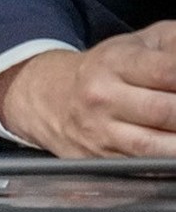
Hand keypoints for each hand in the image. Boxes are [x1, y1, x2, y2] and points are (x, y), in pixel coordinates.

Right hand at [0, 22, 175, 156]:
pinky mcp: (101, 160)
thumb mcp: (137, 43)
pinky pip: (145, 168)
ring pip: (157, 148)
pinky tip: (174, 154)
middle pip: (167, 112)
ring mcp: (101, 132)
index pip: (168, 71)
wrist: (49, 97)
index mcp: (116, 62)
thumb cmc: (107, 69)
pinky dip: (169, 164)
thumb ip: (174, 44)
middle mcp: (104, 97)